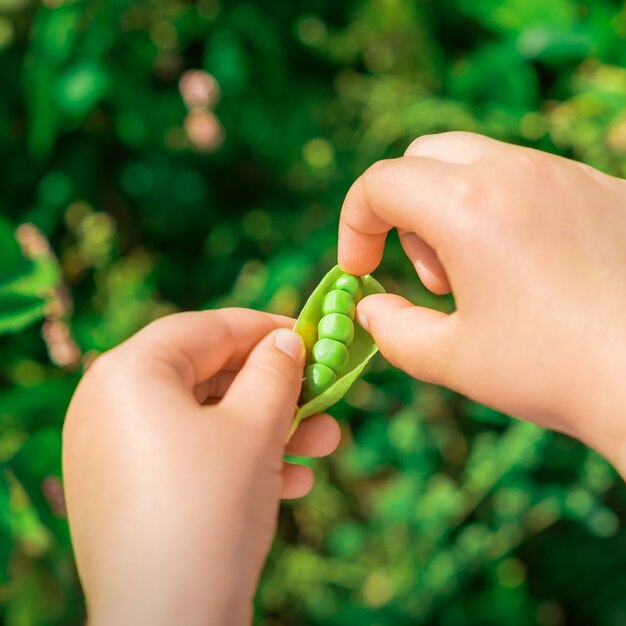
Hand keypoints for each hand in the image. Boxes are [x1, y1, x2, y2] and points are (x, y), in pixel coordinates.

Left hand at [63, 309, 339, 625]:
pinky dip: (242, 461)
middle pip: (209, 377)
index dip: (266, 328)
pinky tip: (293, 480)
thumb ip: (276, 371)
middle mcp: (110, 406)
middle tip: (324, 396)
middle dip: (276, 391)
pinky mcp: (131, 494)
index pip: (207, 329)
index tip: (311, 335)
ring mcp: (117, 454)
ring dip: (269, 430)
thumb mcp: (255, 426)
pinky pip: (193, 458)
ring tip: (322, 442)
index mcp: (127, 373)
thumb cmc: (210, 508)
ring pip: (208, 422)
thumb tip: (286, 341)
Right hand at [339, 131, 625, 471]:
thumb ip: (392, 329)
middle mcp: (519, 172)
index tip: (362, 269)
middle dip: (403, 210)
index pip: (380, 183)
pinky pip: (532, 181)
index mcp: (469, 206)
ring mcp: (569, 175)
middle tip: (430, 275)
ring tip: (481, 281)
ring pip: (479, 164)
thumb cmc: (553, 372)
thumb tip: (371, 307)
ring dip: (455, 212)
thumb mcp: (450, 359)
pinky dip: (505, 213)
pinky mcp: (607, 191)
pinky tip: (531, 274)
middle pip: (425, 156)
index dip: (354, 226)